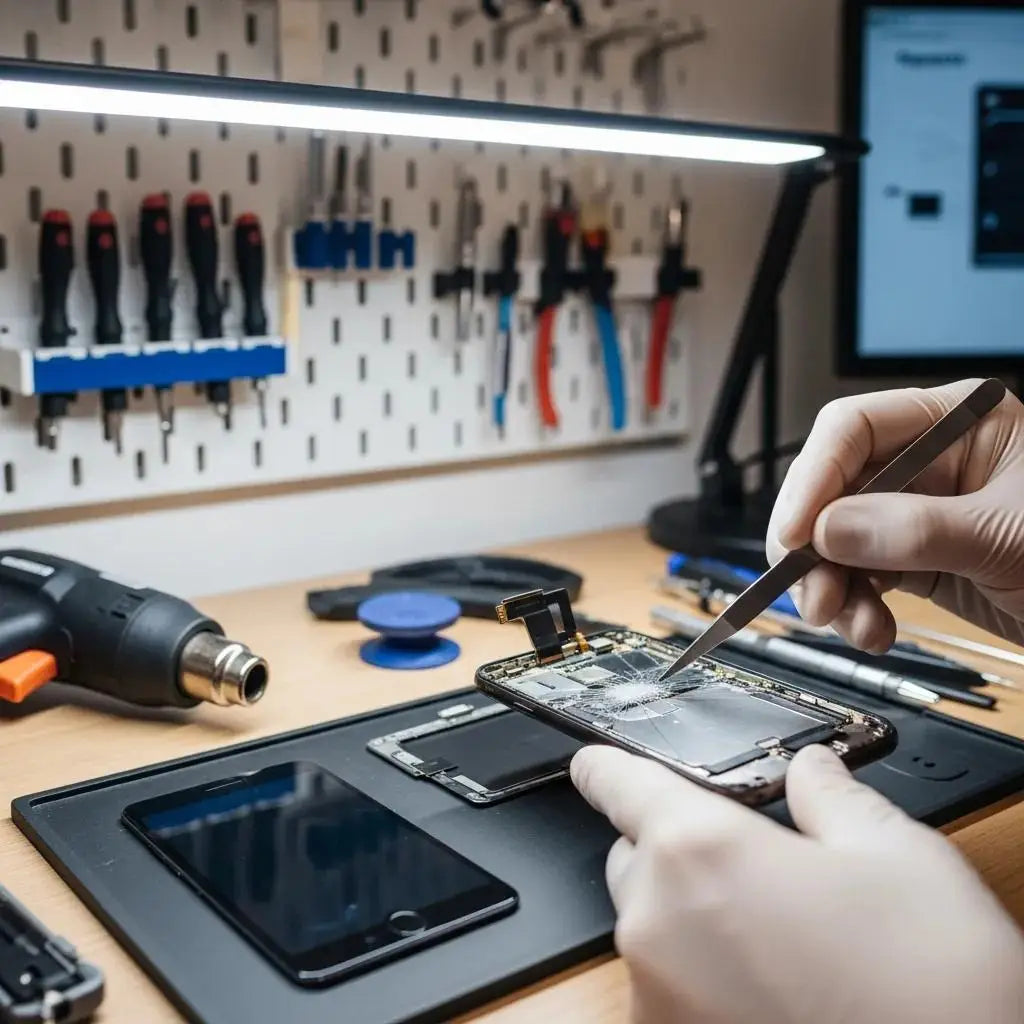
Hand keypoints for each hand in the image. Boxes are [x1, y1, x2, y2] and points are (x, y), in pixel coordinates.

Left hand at [571, 743, 1023, 1023]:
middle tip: (754, 861)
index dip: (607, 765)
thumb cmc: (934, 986)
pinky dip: (701, 973)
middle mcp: (658, 922)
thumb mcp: (897, 854)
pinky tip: (773, 980)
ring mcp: (658, 995)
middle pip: (636, 856)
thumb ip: (831, 797)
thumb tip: (811, 770)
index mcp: (699, 850)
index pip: (618, 782)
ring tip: (781, 931)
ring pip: (651, 923)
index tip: (595, 762)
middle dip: (680, 848)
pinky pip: (668, 985)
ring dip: (693, 914)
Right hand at [766, 378, 1023, 651]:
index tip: (794, 534)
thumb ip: (914, 531)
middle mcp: (929, 462)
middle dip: (815, 546)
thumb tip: (827, 531)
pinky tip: (872, 631)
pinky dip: (855, 608)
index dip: (813, 478)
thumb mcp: (1007, 537)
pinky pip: (861, 575)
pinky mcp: (918, 558)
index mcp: (957, 424)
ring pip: (837, 539)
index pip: (853, 429)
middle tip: (810, 593)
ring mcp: (919, 512)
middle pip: (833, 488)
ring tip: (847, 623)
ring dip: (831, 586)